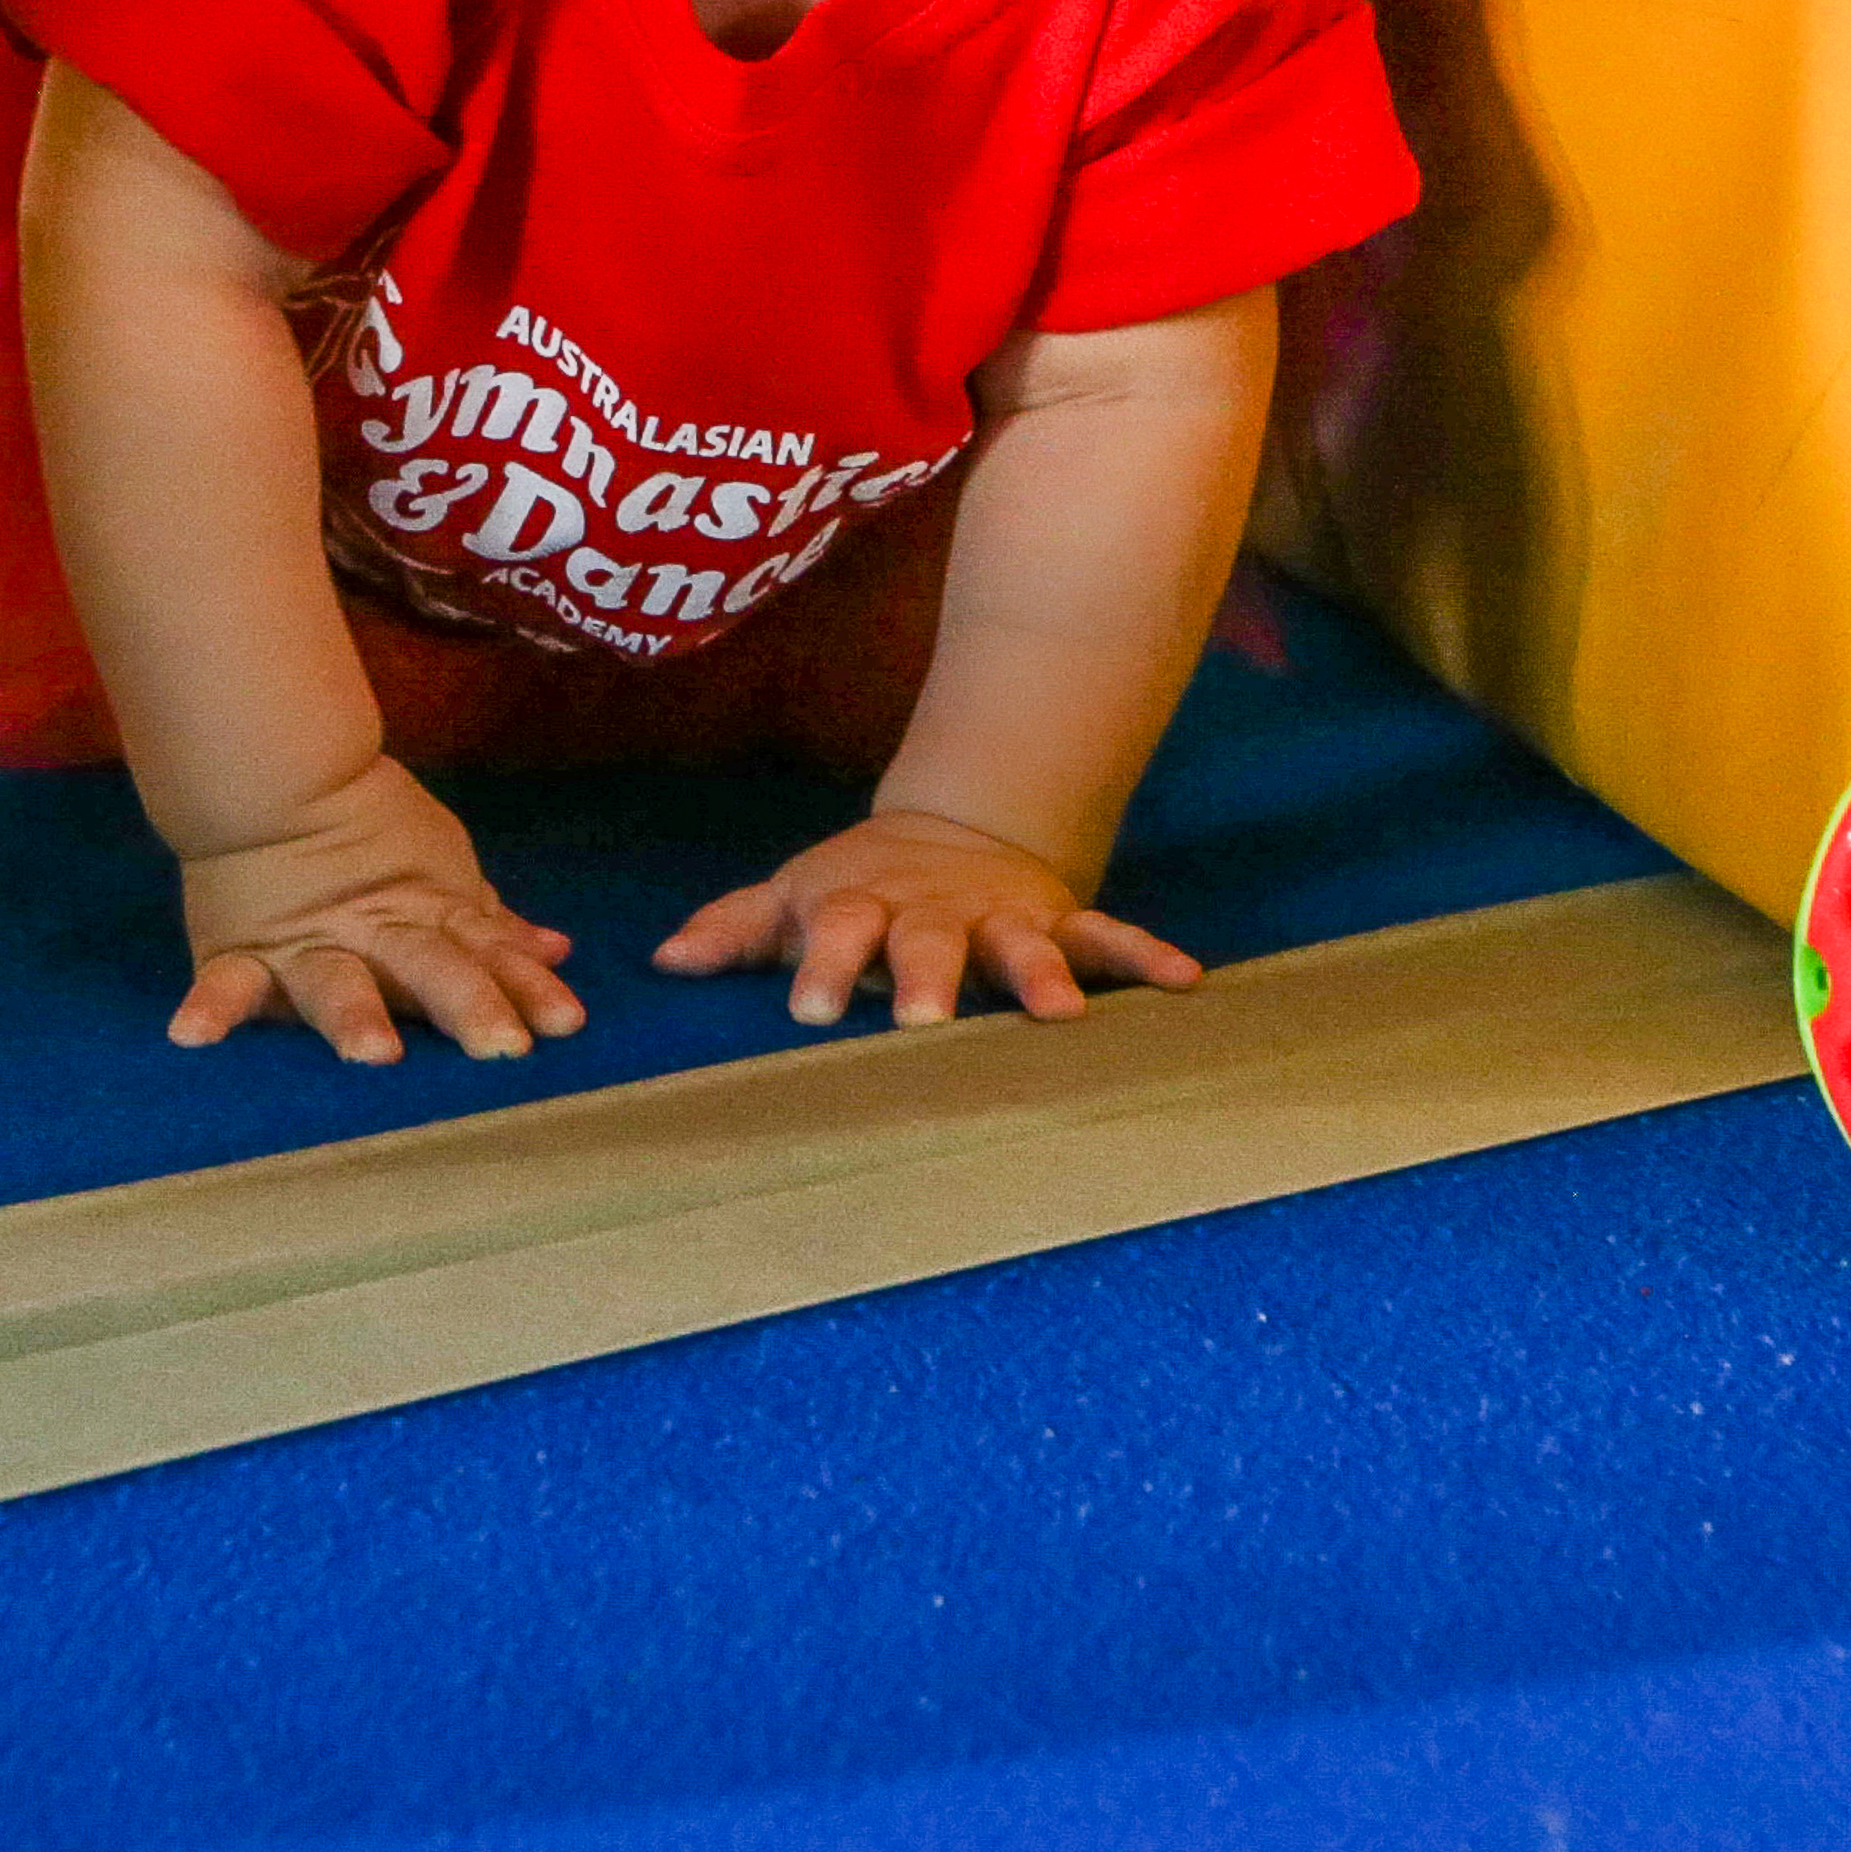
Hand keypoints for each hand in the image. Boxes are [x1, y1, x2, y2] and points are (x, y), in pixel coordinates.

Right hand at [165, 757, 588, 1064]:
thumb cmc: (368, 829)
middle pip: (429, 968)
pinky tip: (192, 1038)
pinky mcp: (244, 953)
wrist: (274, 774)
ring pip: (339, 983)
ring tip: (373, 1052)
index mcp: (427, 917)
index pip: (486, 954)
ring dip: (357, 1015)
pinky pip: (227, 986)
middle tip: (501, 1044)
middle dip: (465, 1002)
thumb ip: (491, 924)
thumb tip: (557, 952)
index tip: (567, 1024)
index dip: (526, 986)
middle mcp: (375, 938)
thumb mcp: (442, 870)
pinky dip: (210, 1008)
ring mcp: (308, 947)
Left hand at [655, 806, 1203, 1027]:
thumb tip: (664, 960)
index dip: (819, 965)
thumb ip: (735, 929)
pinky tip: (1186, 982)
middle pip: (927, 942)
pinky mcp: (1058, 920)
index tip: (804, 1008)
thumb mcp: (794, 897)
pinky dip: (1145, 956)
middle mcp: (933, 913)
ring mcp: (1001, 916)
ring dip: (1040, 974)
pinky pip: (1108, 936)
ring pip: (1022, 943)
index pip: (834, 932)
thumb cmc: (858, 889)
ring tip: (1061, 1014)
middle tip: (923, 1022)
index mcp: (860, 907)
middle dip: (925, 979)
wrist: (954, 829)